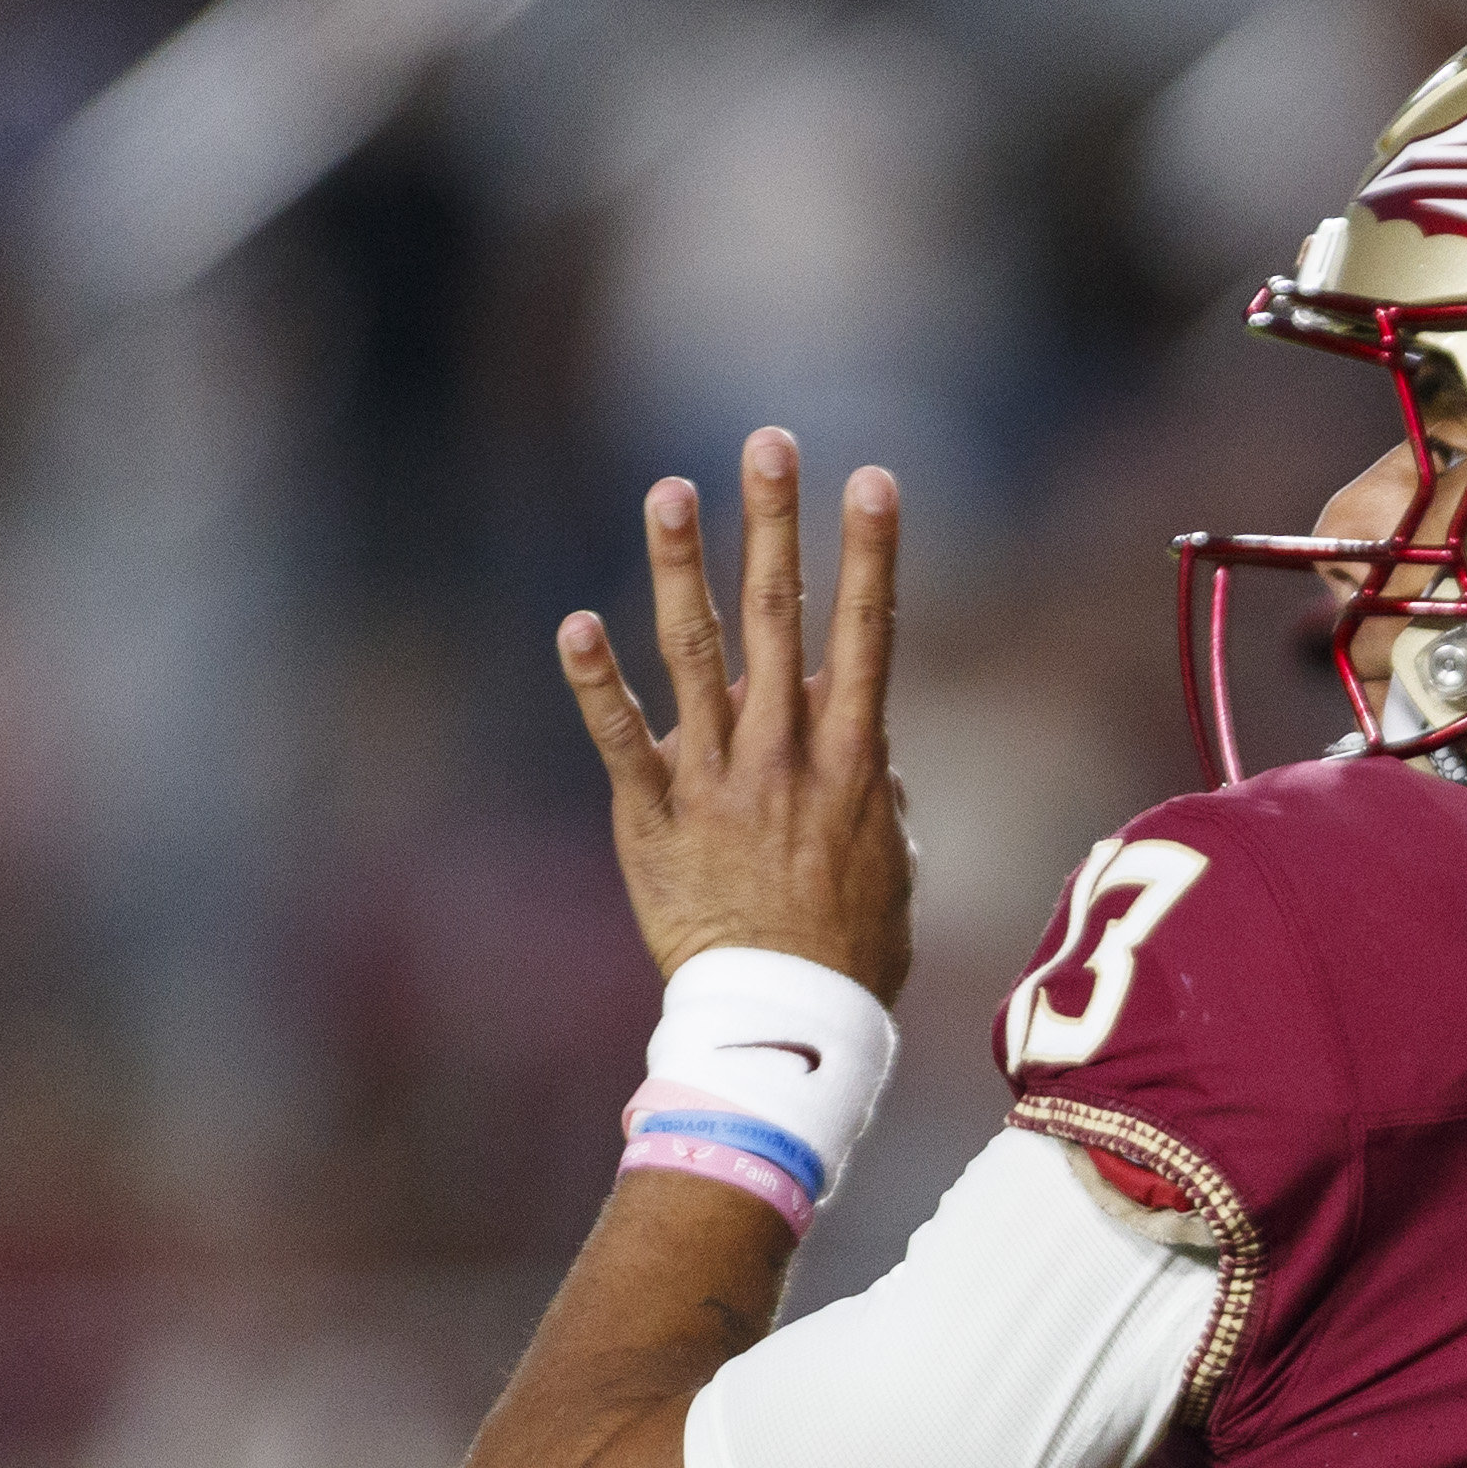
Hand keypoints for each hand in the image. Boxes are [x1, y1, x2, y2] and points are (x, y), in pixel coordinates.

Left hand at [562, 432, 915, 996]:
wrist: (786, 1024)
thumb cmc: (852, 953)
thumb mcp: (890, 865)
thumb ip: (880, 797)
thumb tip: (874, 756)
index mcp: (853, 757)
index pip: (868, 632)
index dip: (871, 551)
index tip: (873, 478)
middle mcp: (784, 751)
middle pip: (779, 615)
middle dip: (776, 523)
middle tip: (770, 443)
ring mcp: (714, 779)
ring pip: (694, 652)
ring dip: (681, 565)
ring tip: (670, 490)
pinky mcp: (652, 817)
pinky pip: (620, 739)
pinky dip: (595, 682)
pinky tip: (575, 622)